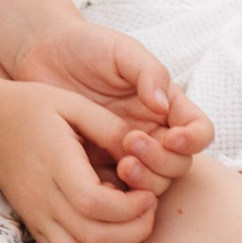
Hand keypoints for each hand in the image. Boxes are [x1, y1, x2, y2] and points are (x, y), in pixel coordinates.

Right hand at [0, 76, 159, 242]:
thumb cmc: (33, 108)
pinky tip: (109, 235)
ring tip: (134, 225)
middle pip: (91, 238)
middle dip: (133, 232)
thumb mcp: (73, 103)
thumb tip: (143, 151)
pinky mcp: (34, 227)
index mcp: (54, 162)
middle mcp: (42, 197)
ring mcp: (36, 217)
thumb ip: (109, 127)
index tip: (147, 192)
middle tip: (148, 208)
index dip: (130, 207)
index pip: (93, 203)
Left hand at [8, 19, 213, 195]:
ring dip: (144, 180)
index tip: (171, 137)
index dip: (193, 140)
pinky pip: (119, 194)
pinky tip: (99, 178)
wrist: (42, 57)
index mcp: (166, 106)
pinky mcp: (100, 169)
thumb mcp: (121, 50)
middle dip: (162, 160)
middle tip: (131, 142)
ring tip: (120, 164)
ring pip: (155, 184)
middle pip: (179, 164)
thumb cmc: (86, 48)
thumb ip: (148, 72)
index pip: (199, 131)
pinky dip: (118, 194)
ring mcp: (127, 154)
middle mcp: (152, 133)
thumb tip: (163, 106)